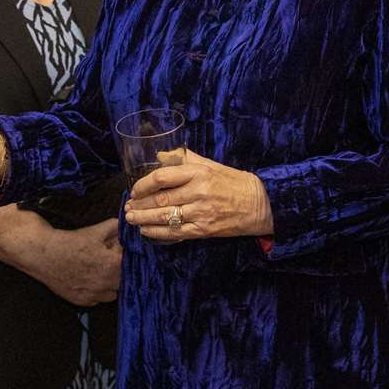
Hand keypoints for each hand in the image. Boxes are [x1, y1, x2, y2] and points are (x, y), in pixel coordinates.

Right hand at [0, 207, 120, 306]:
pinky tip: (88, 278)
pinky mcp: (83, 301)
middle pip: (125, 280)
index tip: (123, 251)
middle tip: (111, 259)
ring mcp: (95, 295)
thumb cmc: (69, 241)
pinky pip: (98, 298)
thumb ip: (116, 228)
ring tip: (100, 270)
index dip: (129, 257)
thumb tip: (127, 227)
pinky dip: (97, 290)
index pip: (134, 264)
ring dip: (111, 283)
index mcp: (113, 265)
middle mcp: (107, 284)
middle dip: (120, 270)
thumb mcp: (95, 230)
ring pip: (114, 292)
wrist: (43, 254)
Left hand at [124, 149, 272, 242]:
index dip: (143, 184)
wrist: (260, 204)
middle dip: (139, 205)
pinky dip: (158, 233)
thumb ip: (184, 159)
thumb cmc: (233, 182)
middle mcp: (198, 192)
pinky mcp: (205, 230)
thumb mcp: (209, 164)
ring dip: (144, 219)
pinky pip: (176, 233)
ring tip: (131, 219)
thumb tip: (160, 155)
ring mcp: (201, 213)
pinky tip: (146, 231)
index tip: (134, 190)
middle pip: (160, 200)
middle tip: (127, 207)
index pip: (162, 177)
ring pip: (165, 217)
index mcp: (198, 173)